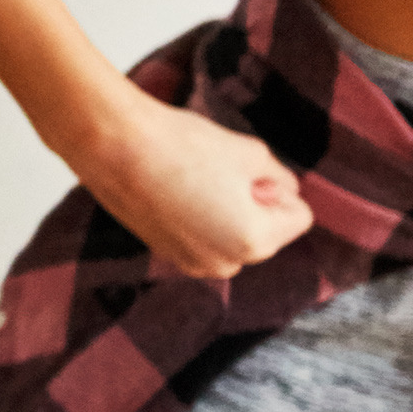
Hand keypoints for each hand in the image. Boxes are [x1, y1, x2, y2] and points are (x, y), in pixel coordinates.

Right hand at [74, 92, 310, 281]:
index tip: (244, 171)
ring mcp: (191, 264)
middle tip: (218, 174)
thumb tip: (284, 190)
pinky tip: (175, 191)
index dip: (278, 188)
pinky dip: (199, 218)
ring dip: (227, 211)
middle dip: (255, 204)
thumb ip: (280, 178)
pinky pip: (203, 238)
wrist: (113, 147)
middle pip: (267, 231)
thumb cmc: (185, 146)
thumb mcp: (253, 153)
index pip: (299, 216)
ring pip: (234, 235)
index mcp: (254, 243)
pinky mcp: (164, 254)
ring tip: (194, 182)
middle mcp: (225, 264)